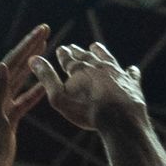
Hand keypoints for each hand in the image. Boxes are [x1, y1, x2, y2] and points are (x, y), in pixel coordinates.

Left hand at [0, 27, 52, 165]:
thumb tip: (2, 65)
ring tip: (46, 49)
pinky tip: (45, 84)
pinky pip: (25, 99)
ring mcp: (3, 105)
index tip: (42, 29)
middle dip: (31, 47)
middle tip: (46, 30)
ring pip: (22, 79)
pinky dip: (36, 90)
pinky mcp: (10, 117)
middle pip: (17, 65)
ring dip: (33, 63)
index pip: (13, 60)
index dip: (28, 44)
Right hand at [31, 39, 145, 130]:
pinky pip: (131, 74)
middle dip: (78, 52)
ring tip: (96, 46)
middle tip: (73, 47)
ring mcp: (117, 73)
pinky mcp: (131, 83)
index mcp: (79, 70)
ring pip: (107, 58)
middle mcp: (98, 66)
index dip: (63, 54)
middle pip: (86, 56)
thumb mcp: (59, 97)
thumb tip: (33, 58)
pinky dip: (129, 71)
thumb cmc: (86, 110)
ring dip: (101, 52)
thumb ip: (47, 77)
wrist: (120, 119)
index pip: (68, 59)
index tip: (61, 48)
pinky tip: (131, 69)